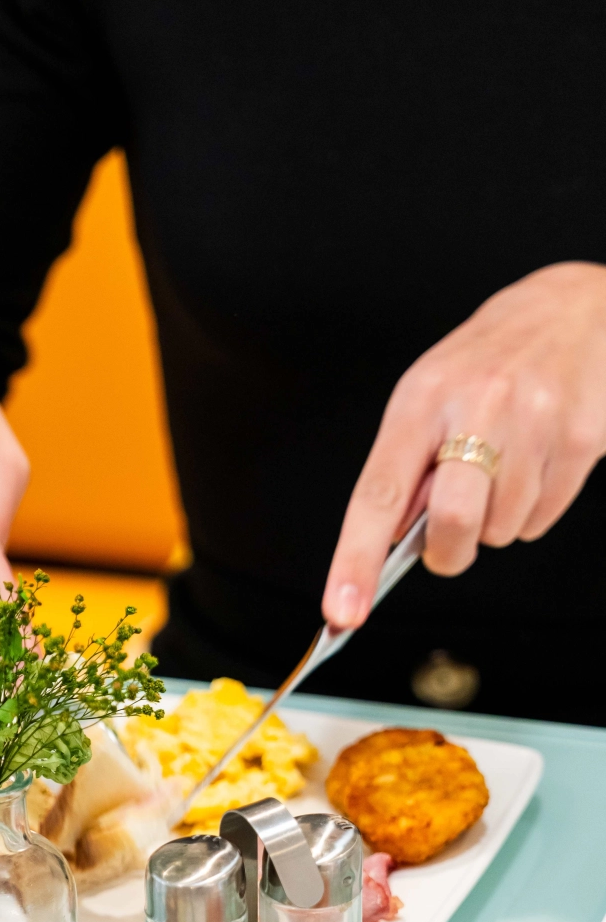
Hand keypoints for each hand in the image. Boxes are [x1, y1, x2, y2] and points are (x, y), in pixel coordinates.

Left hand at [323, 262, 605, 626]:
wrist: (580, 310)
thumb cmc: (488, 362)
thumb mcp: (430, 395)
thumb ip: (407, 466)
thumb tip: (389, 544)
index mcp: (422, 399)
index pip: (379, 494)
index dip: (355, 560)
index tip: (341, 611)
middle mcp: (478, 405)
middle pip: (452, 523)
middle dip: (449, 550)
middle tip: (451, 539)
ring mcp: (534, 422)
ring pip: (501, 530)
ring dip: (495, 521)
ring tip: (503, 469)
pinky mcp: (581, 440)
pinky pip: (542, 518)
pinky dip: (531, 509)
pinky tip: (535, 464)